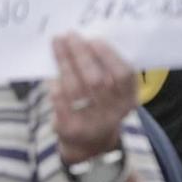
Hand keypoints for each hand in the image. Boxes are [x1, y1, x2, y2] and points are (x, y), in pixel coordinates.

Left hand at [49, 34, 137, 164]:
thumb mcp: (114, 94)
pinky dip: (55, 86)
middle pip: (97, 80)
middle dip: (82, 54)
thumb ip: (106, 71)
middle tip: (71, 36)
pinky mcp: (70, 128)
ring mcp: (91, 122)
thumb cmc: (101, 107)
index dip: (108, 56)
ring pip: (76, 87)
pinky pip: (60, 102)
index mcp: (129, 100)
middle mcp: (113, 113)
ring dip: (65, 62)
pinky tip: (52, 74)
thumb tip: (85, 41)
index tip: (94, 40)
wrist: (89, 144)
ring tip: (58, 44)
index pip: (122, 75)